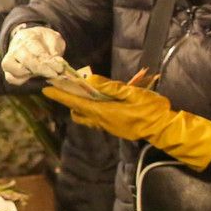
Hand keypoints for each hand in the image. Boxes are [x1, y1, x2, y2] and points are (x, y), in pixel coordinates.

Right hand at [2, 26, 66, 84]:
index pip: (38, 52)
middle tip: (55, 74)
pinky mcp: (8, 69)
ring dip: (31, 74)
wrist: (32, 38)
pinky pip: (11, 78)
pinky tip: (31, 75)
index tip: (60, 68)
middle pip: (27, 60)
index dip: (49, 62)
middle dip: (43, 69)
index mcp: (28, 37)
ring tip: (42, 72)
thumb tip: (57, 62)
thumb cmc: (44, 40)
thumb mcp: (54, 39)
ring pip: (17, 70)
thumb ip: (55, 50)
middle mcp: (16, 47)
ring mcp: (9, 58)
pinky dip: (21, 80)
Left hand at [43, 75, 210, 170]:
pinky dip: (91, 110)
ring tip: (81, 93)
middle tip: (64, 88)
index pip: (76, 102)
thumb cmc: (151, 109)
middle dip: (68, 100)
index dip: (60, 96)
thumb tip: (90, 80)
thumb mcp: (132, 92)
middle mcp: (102, 121)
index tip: (46, 89)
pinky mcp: (114, 128)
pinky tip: (98, 101)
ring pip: (85, 117)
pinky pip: (95, 119)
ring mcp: (107, 127)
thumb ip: (110, 87)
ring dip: (79, 106)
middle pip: (77, 111)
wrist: (164, 129)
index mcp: (104, 111)